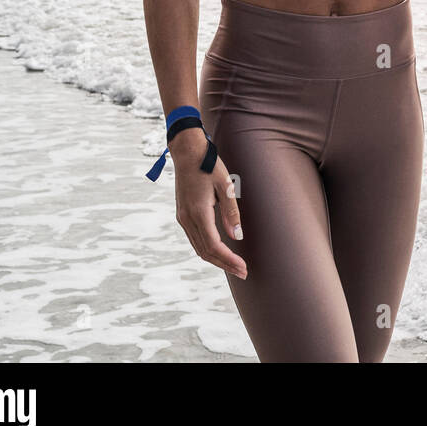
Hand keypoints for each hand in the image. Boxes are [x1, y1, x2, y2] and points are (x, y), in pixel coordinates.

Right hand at [171, 129, 246, 279]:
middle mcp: (187, 219)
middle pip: (205, 252)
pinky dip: (208, 250)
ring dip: (216, 259)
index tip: (244, 267)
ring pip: (198, 247)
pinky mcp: (182, 215)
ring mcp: (182, 218)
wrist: (187, 152)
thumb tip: (237, 237)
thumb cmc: (209, 166)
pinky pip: (195, 239)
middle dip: (225, 264)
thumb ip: (231, 213)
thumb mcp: (226, 186)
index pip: (214, 246)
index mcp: (198, 213)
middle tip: (243, 272)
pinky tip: (220, 251)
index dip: (229, 259)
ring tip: (234, 266)